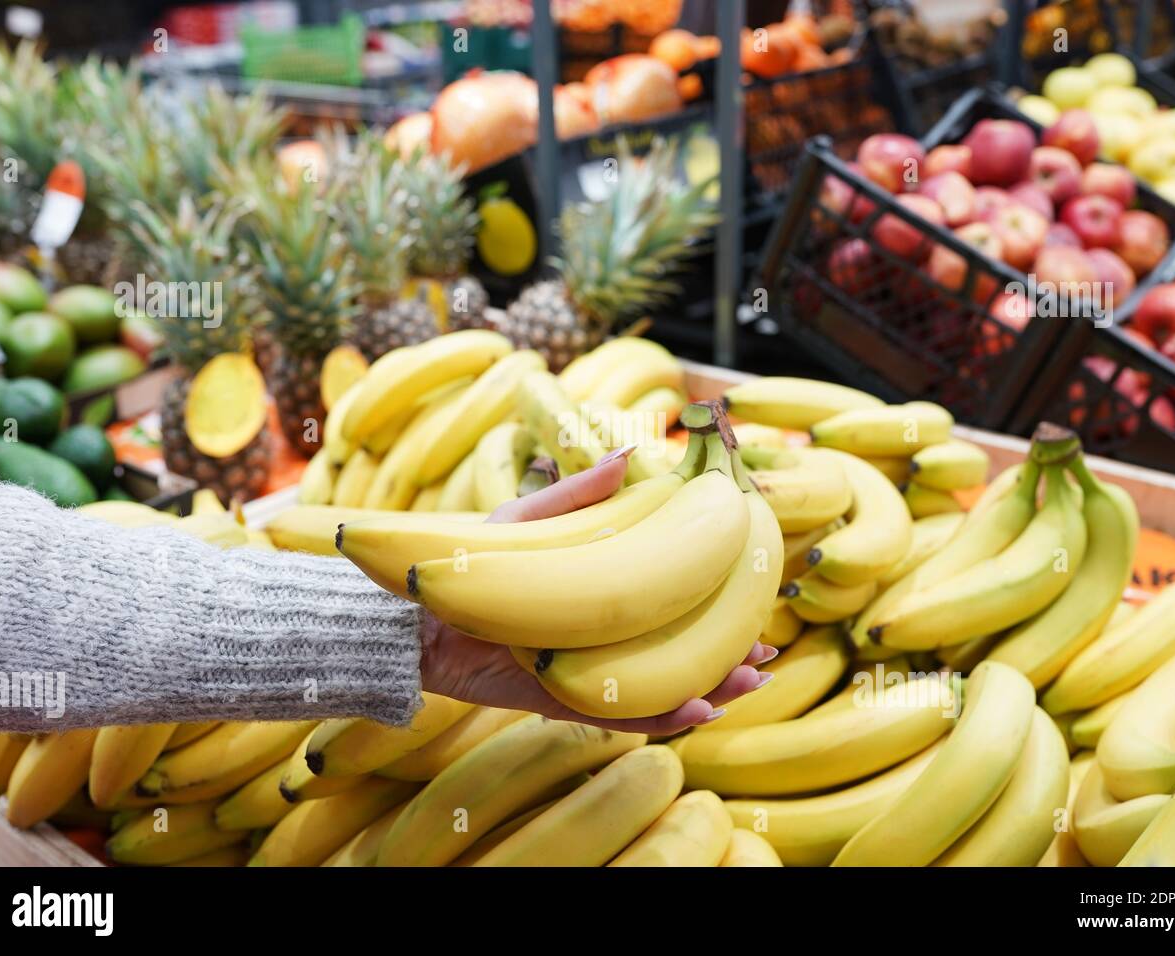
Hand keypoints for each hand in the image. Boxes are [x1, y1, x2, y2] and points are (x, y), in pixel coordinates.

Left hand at [418, 449, 776, 734]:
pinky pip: (618, 717)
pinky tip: (696, 710)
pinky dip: (660, 718)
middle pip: (678, 652)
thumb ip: (581, 493)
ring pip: (659, 689)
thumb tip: (637, 451)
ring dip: (707, 691)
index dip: (719, 606)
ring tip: (742, 685)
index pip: (674, 601)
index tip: (757, 600)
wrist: (414, 614)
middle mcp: (604, 635)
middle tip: (760, 659)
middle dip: (726, 658)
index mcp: (606, 591)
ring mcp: (587, 670)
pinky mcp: (562, 699)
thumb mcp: (532, 520)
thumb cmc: (471, 560)